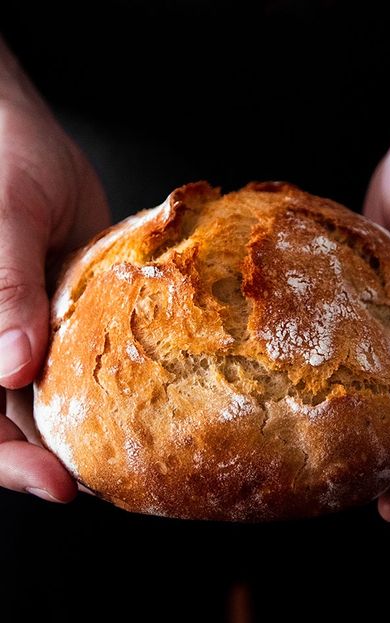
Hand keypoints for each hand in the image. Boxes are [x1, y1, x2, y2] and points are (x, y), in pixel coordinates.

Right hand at [0, 38, 109, 501]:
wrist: (30, 135)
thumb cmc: (4, 160)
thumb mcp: (4, 216)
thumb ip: (3, 287)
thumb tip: (9, 366)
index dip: (6, 458)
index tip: (54, 482)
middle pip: (12, 423)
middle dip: (49, 461)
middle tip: (97, 486)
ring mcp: (32, 334)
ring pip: (52, 402)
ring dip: (86, 435)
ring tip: (132, 463)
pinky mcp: (69, 318)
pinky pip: (84, 363)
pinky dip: (108, 389)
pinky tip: (143, 406)